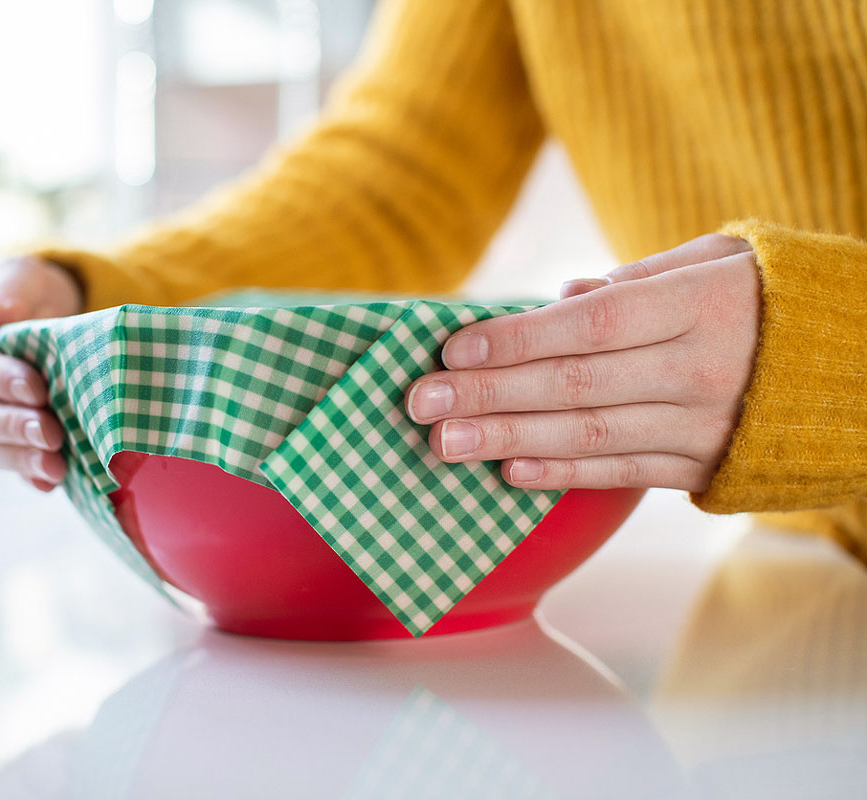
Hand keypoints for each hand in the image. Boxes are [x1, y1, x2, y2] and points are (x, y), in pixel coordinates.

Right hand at [0, 256, 83, 491]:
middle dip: (14, 425)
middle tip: (52, 433)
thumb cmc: (24, 291)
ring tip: (56, 466)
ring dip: (24, 458)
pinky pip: (12, 463)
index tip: (37, 387)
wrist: (39, 313)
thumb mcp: (18, 277)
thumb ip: (7, 292)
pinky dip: (31, 475)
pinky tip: (53, 483)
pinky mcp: (0, 441)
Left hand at [404, 234, 761, 491]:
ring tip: (444, 443)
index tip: (452, 348)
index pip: (591, 326)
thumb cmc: (766, 299)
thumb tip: (558, 300)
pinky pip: (623, 473)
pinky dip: (563, 473)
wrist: (861, 368)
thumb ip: (636, 280)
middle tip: (420, 402)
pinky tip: (508, 472)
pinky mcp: (704, 468)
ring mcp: (704, 426)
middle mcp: (701, 369)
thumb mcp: (716, 262)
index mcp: (700, 305)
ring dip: (509, 441)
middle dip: (489, 395)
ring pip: (592, 436)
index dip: (517, 339)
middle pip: (576, 385)